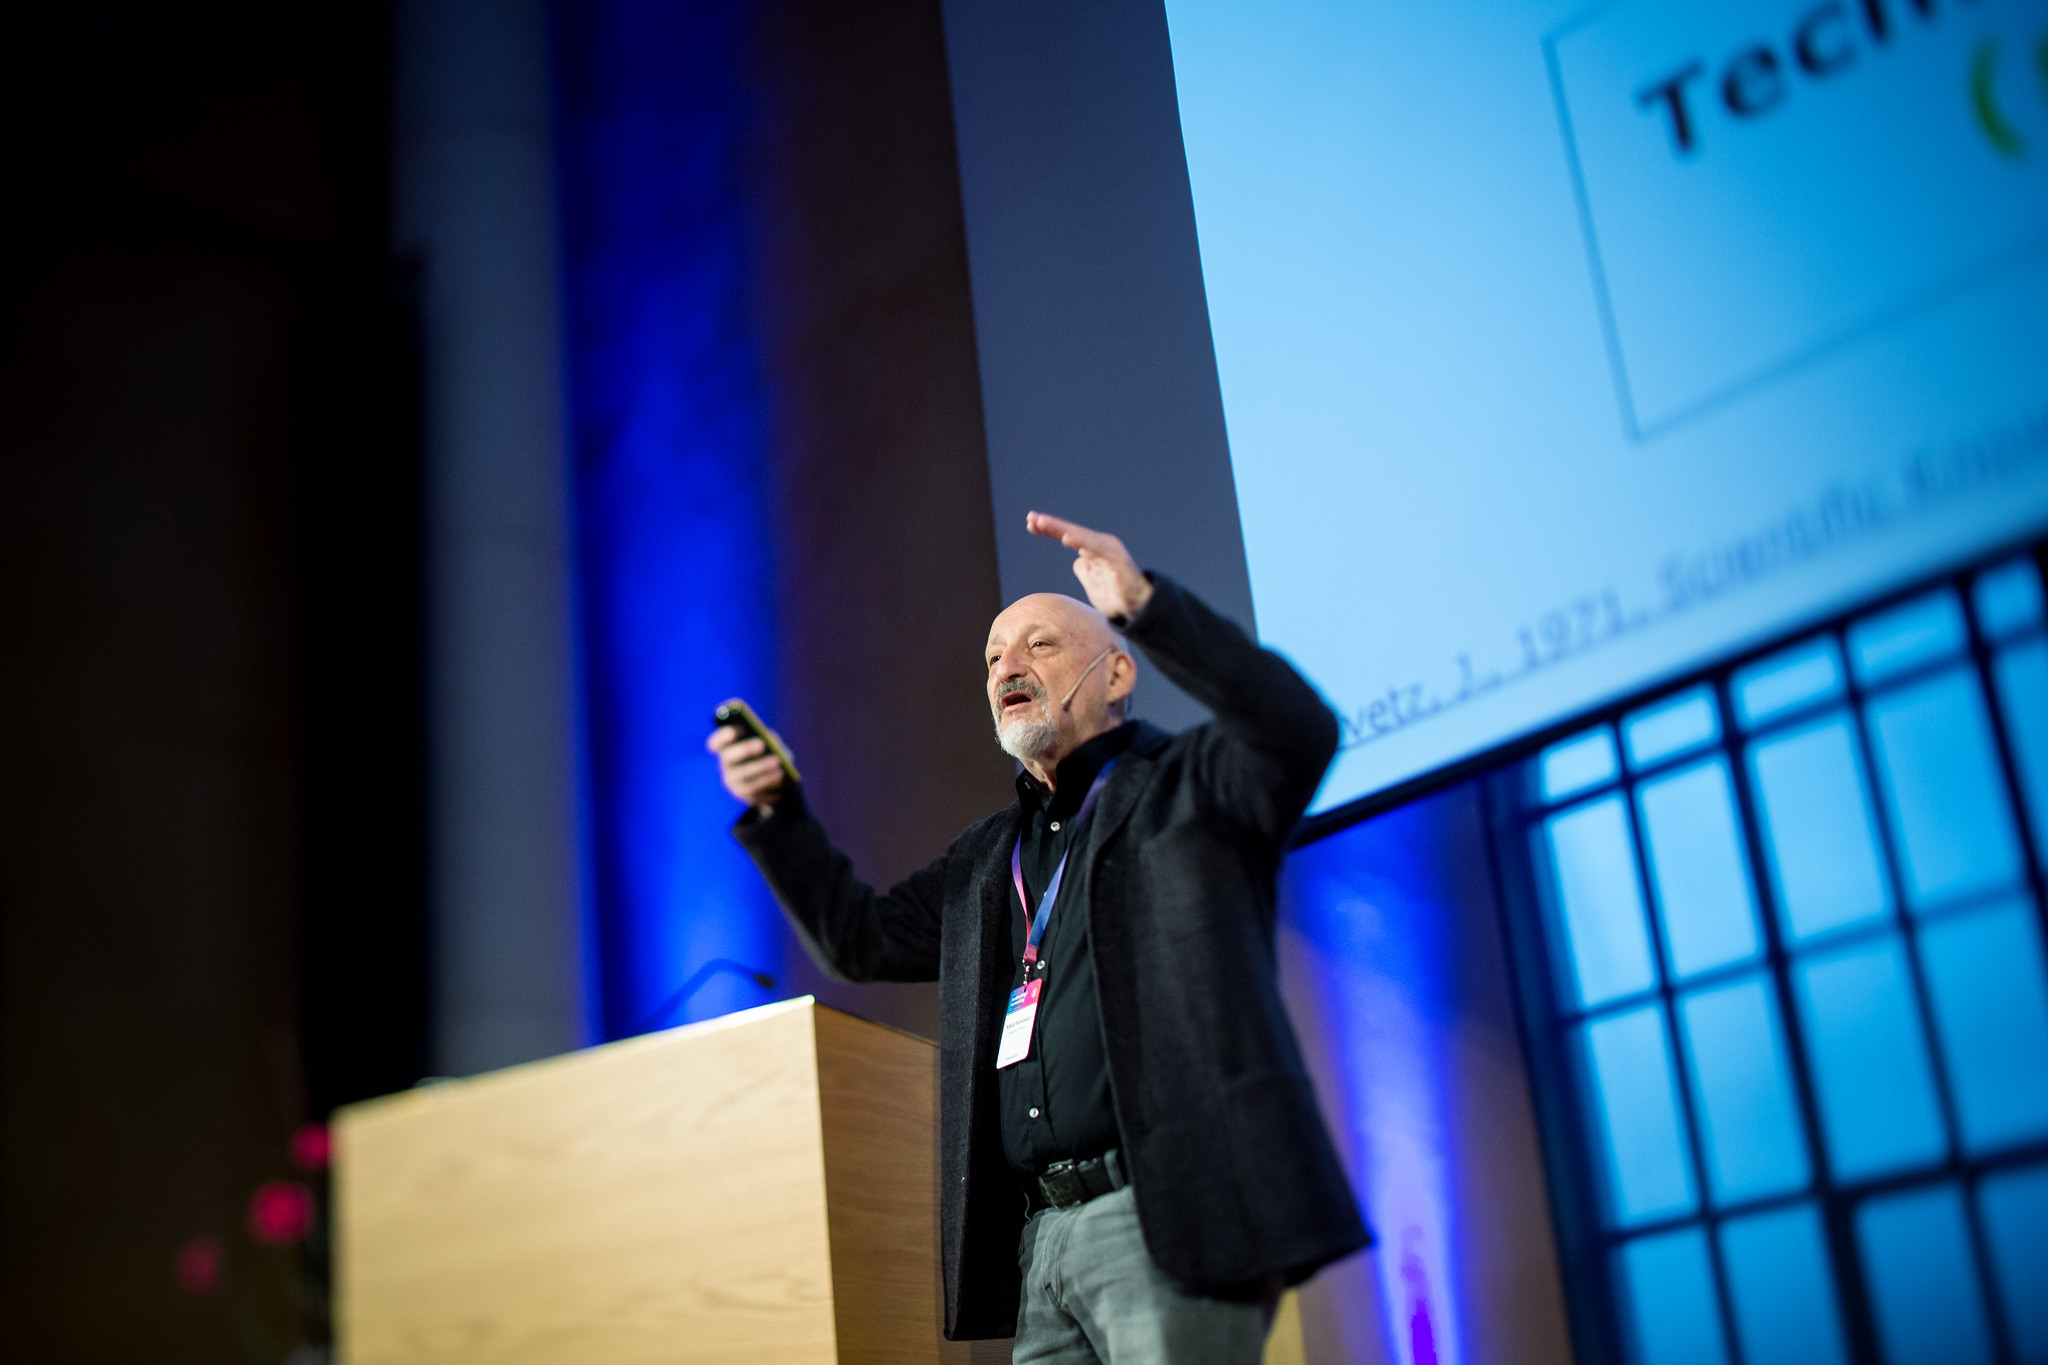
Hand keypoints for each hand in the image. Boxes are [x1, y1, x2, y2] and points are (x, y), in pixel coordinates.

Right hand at [706, 703, 791, 806]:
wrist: (774, 781)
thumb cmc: (769, 754)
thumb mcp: (770, 743)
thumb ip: (768, 738)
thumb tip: (769, 738)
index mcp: (728, 748)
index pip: (716, 743)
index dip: (722, 736)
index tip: (735, 730)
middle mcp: (726, 766)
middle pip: (728, 757)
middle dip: (744, 749)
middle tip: (761, 744)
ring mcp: (734, 783)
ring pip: (744, 777)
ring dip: (761, 768)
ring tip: (778, 764)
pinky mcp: (745, 796)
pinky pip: (755, 792)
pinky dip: (769, 784)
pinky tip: (781, 776)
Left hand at [1025, 511, 1152, 620]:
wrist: (1137, 608)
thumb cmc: (1115, 595)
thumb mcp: (1092, 581)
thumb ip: (1084, 570)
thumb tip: (1078, 562)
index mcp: (1092, 549)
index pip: (1067, 535)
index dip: (1049, 529)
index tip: (1030, 524)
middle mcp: (1100, 545)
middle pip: (1071, 531)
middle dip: (1051, 525)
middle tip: (1031, 518)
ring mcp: (1108, 550)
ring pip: (1081, 536)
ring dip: (1061, 529)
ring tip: (1043, 523)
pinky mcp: (1117, 558)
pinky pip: (1096, 548)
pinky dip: (1081, 541)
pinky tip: (1066, 538)